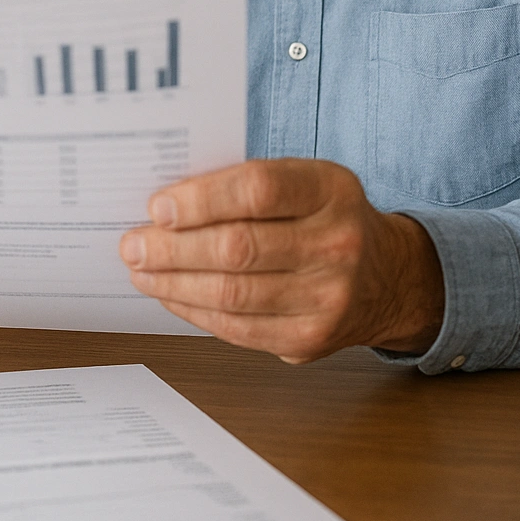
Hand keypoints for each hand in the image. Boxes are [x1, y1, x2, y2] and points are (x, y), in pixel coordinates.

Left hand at [119, 157, 444, 361]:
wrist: (386, 276)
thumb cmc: (324, 217)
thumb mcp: (303, 181)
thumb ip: (245, 185)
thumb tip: (167, 205)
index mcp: (330, 189)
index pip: (258, 190)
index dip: (201, 199)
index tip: (158, 206)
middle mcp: (337, 243)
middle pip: (239, 248)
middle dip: (173, 248)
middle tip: (133, 244)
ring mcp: (328, 297)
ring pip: (233, 294)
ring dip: (174, 283)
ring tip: (141, 270)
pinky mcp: (310, 339)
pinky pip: (238, 328)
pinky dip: (194, 311)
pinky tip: (170, 295)